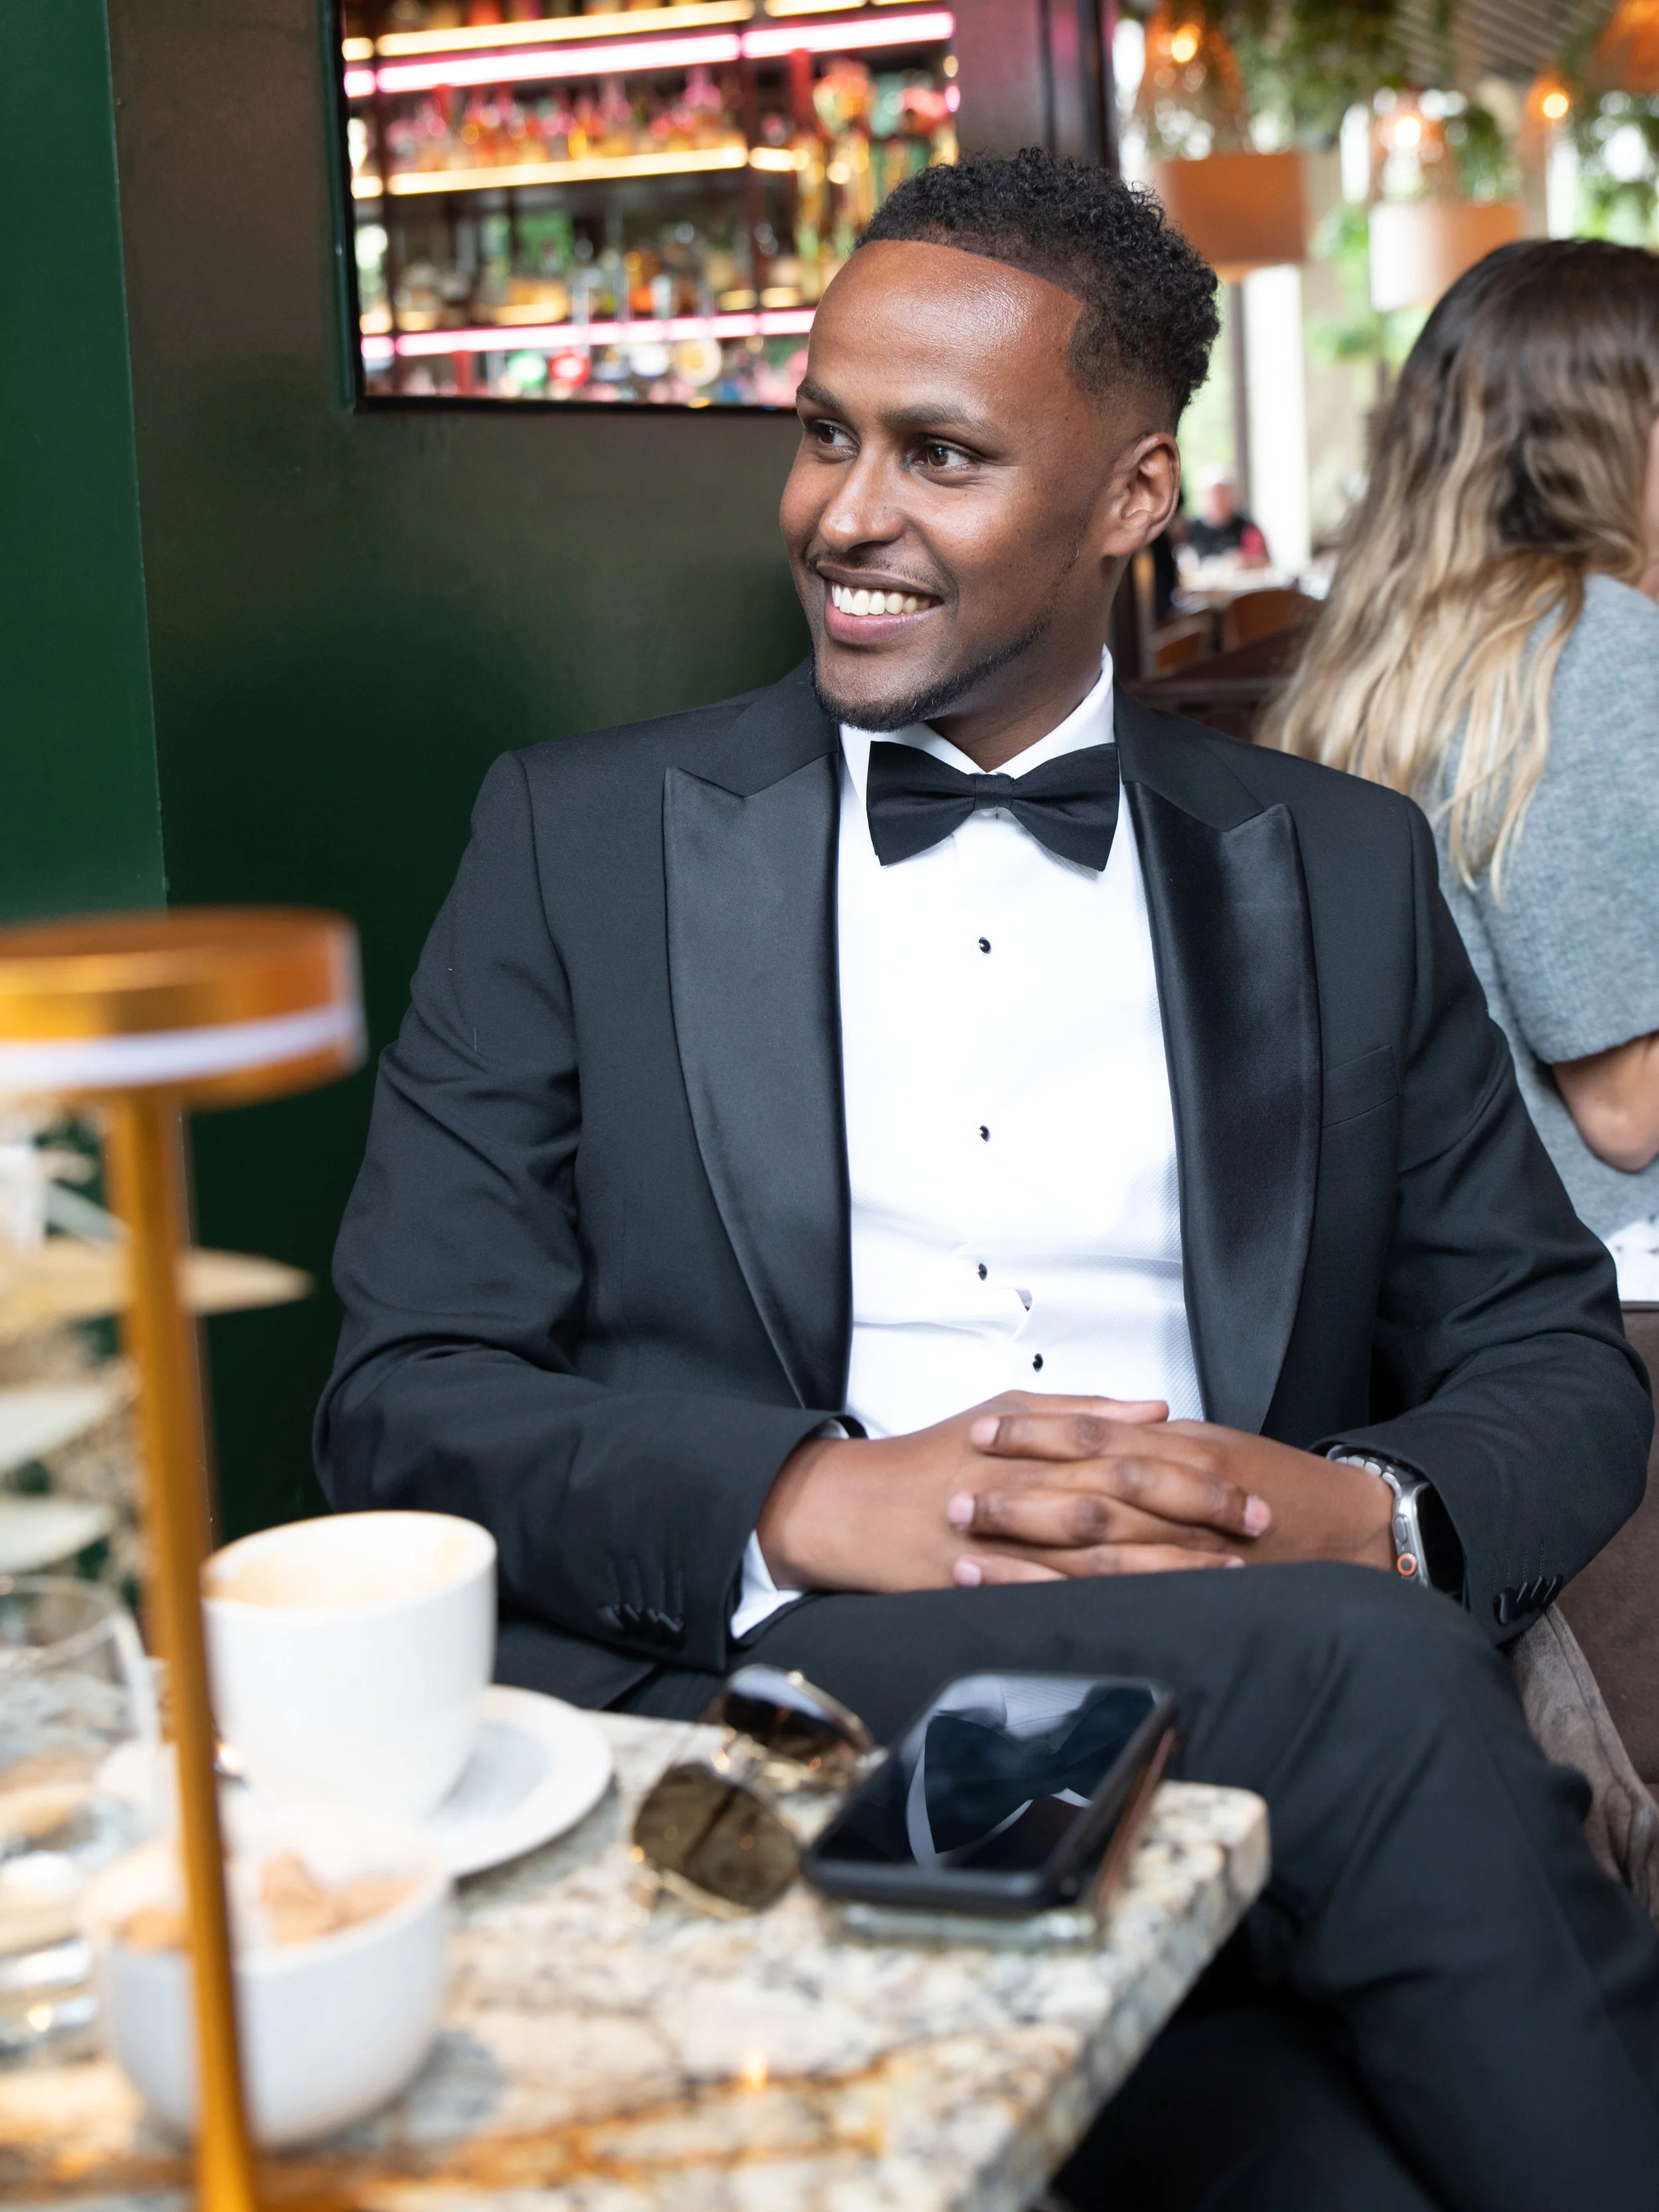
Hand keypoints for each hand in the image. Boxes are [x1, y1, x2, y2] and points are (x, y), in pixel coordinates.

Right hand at [756, 1392, 1270, 1594]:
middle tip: (1260, 1531)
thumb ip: (1085, 1410)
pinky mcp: (992, 1588)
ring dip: (1172, 1569)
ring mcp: (1013, 1544)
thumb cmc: (931, 1455)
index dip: (1198, 1476)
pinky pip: (1060, 1601)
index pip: (1135, 1459)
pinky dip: (1110, 1611)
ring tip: (1228, 1578)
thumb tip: (1158, 1407)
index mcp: (1040, 1448)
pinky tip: (1152, 1620)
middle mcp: (1032, 1492)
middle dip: (1201, 1520)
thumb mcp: (1004, 1410)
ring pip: (1105, 1558)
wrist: (852, 1507)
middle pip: (1132, 1507)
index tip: (1250, 1490)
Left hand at [955, 1410, 1394, 1585]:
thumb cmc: (1276, 1482)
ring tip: (967, 1556)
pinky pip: (1124, 1597)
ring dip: (1026, 1557)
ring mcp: (1186, 1548)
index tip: (980, 1435)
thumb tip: (1090, 1425)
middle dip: (1014, 1498)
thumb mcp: (1211, 1441)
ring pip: (1094, 1552)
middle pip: (1081, 1492)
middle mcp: (1180, 1494)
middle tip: (952, 1498)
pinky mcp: (1193, 1590)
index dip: (1033, 1433)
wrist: (1351, 1527)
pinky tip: (1028, 1604)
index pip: (1092, 1433)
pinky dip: (1073, 1601)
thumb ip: (1150, 1435)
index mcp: (1179, 1447)